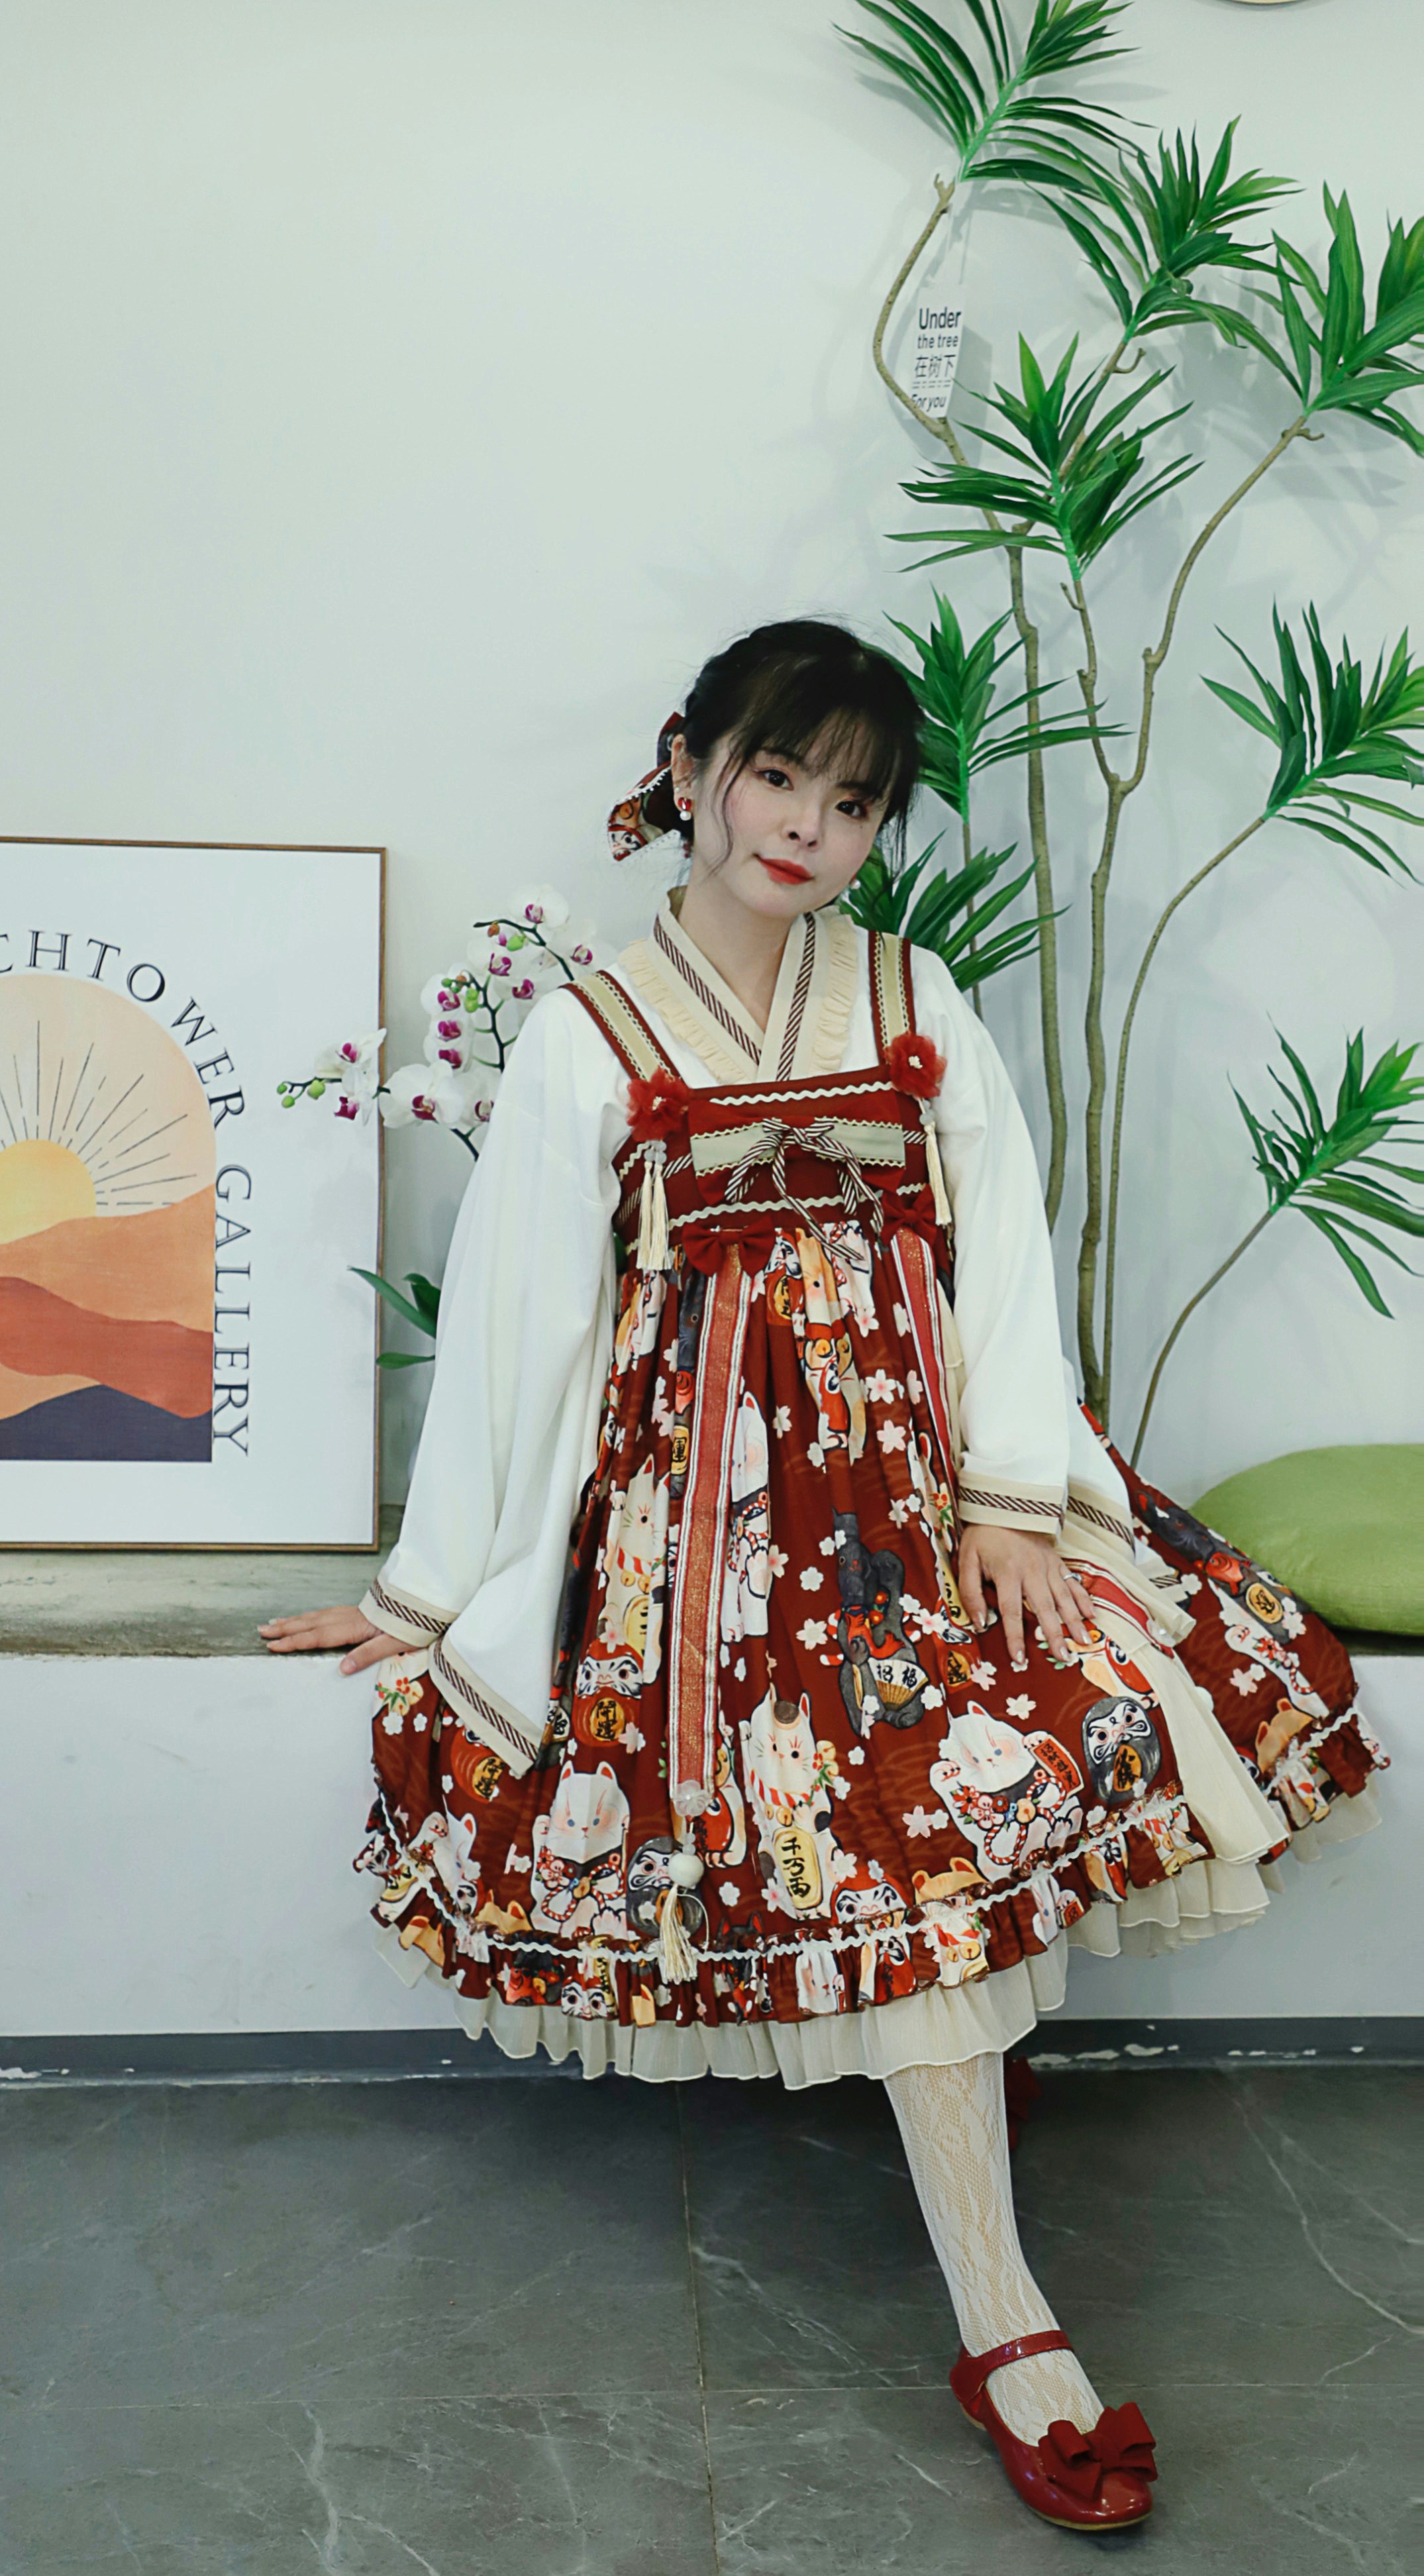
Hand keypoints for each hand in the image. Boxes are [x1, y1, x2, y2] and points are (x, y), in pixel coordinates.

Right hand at [258, 1606, 405, 1674]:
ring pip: (315, 1616)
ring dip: (293, 1621)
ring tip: (274, 1623)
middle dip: (284, 1628)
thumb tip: (342, 1669)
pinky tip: (304, 1619)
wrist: (424, 1602)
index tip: (273, 1645)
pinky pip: (324, 1613)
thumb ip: (367, 1655)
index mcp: (355, 1627)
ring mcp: (350, 1612)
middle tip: (261, 1631)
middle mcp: (348, 1617)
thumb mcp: (393, 1644)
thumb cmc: (412, 1625)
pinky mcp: (355, 1611)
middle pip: (310, 1623)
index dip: (294, 1641)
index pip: (317, 1636)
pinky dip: (309, 1616)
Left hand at [957, 1528, 1093, 1672]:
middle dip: (1055, 1635)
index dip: (1015, 1637)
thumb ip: (971, 1593)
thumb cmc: (982, 1537)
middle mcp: (1032, 1571)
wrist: (1002, 1506)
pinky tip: (1092, 1614)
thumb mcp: (966, 1561)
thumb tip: (981, 1624)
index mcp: (1007, 1572)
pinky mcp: (1057, 1561)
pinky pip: (1072, 1582)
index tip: (1021, 1658)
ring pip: (1064, 1597)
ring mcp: (1048, 1566)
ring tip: (1083, 1641)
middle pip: (1045, 1608)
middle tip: (1065, 1657)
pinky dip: (1083, 1598)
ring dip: (1075, 1621)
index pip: (1012, 1611)